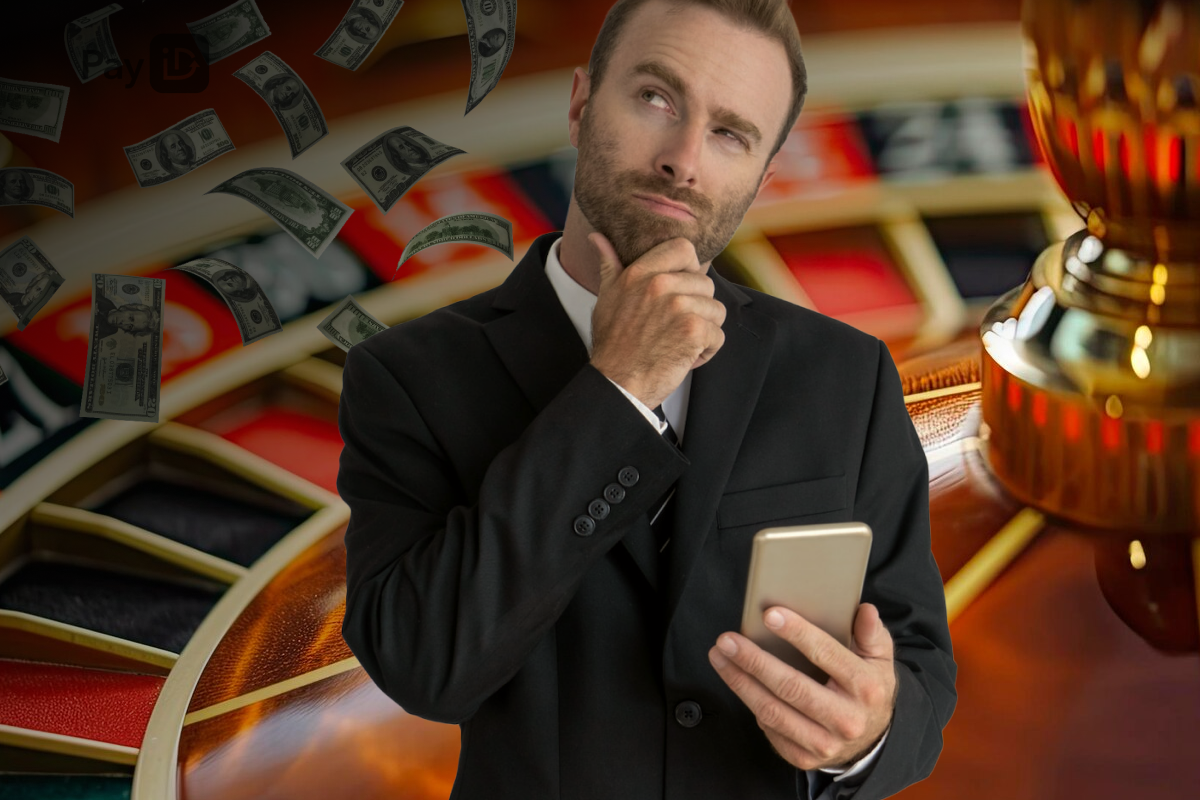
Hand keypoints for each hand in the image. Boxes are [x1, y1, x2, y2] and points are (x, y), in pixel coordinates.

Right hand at [588, 232, 725, 409]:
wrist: (617, 381)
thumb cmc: (612, 343)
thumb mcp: (607, 298)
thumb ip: (609, 265)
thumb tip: (597, 237)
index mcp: (640, 273)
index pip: (684, 249)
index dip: (690, 268)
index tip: (682, 289)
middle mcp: (660, 285)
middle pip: (705, 284)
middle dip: (697, 308)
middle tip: (675, 327)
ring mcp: (679, 307)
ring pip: (715, 310)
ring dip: (703, 331)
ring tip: (679, 342)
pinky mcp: (693, 331)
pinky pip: (717, 335)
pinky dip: (706, 351)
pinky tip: (685, 357)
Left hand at [708, 603, 896, 770]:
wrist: (872, 740)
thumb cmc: (868, 689)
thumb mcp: (880, 660)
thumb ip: (872, 634)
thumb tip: (865, 610)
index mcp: (865, 688)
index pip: (826, 655)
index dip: (796, 634)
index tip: (769, 615)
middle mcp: (845, 719)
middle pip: (790, 687)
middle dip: (753, 661)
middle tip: (727, 640)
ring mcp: (824, 743)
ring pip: (772, 711)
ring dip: (740, 682)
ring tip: (720, 657)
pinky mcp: (804, 757)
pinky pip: (769, 729)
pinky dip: (751, 704)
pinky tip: (738, 682)